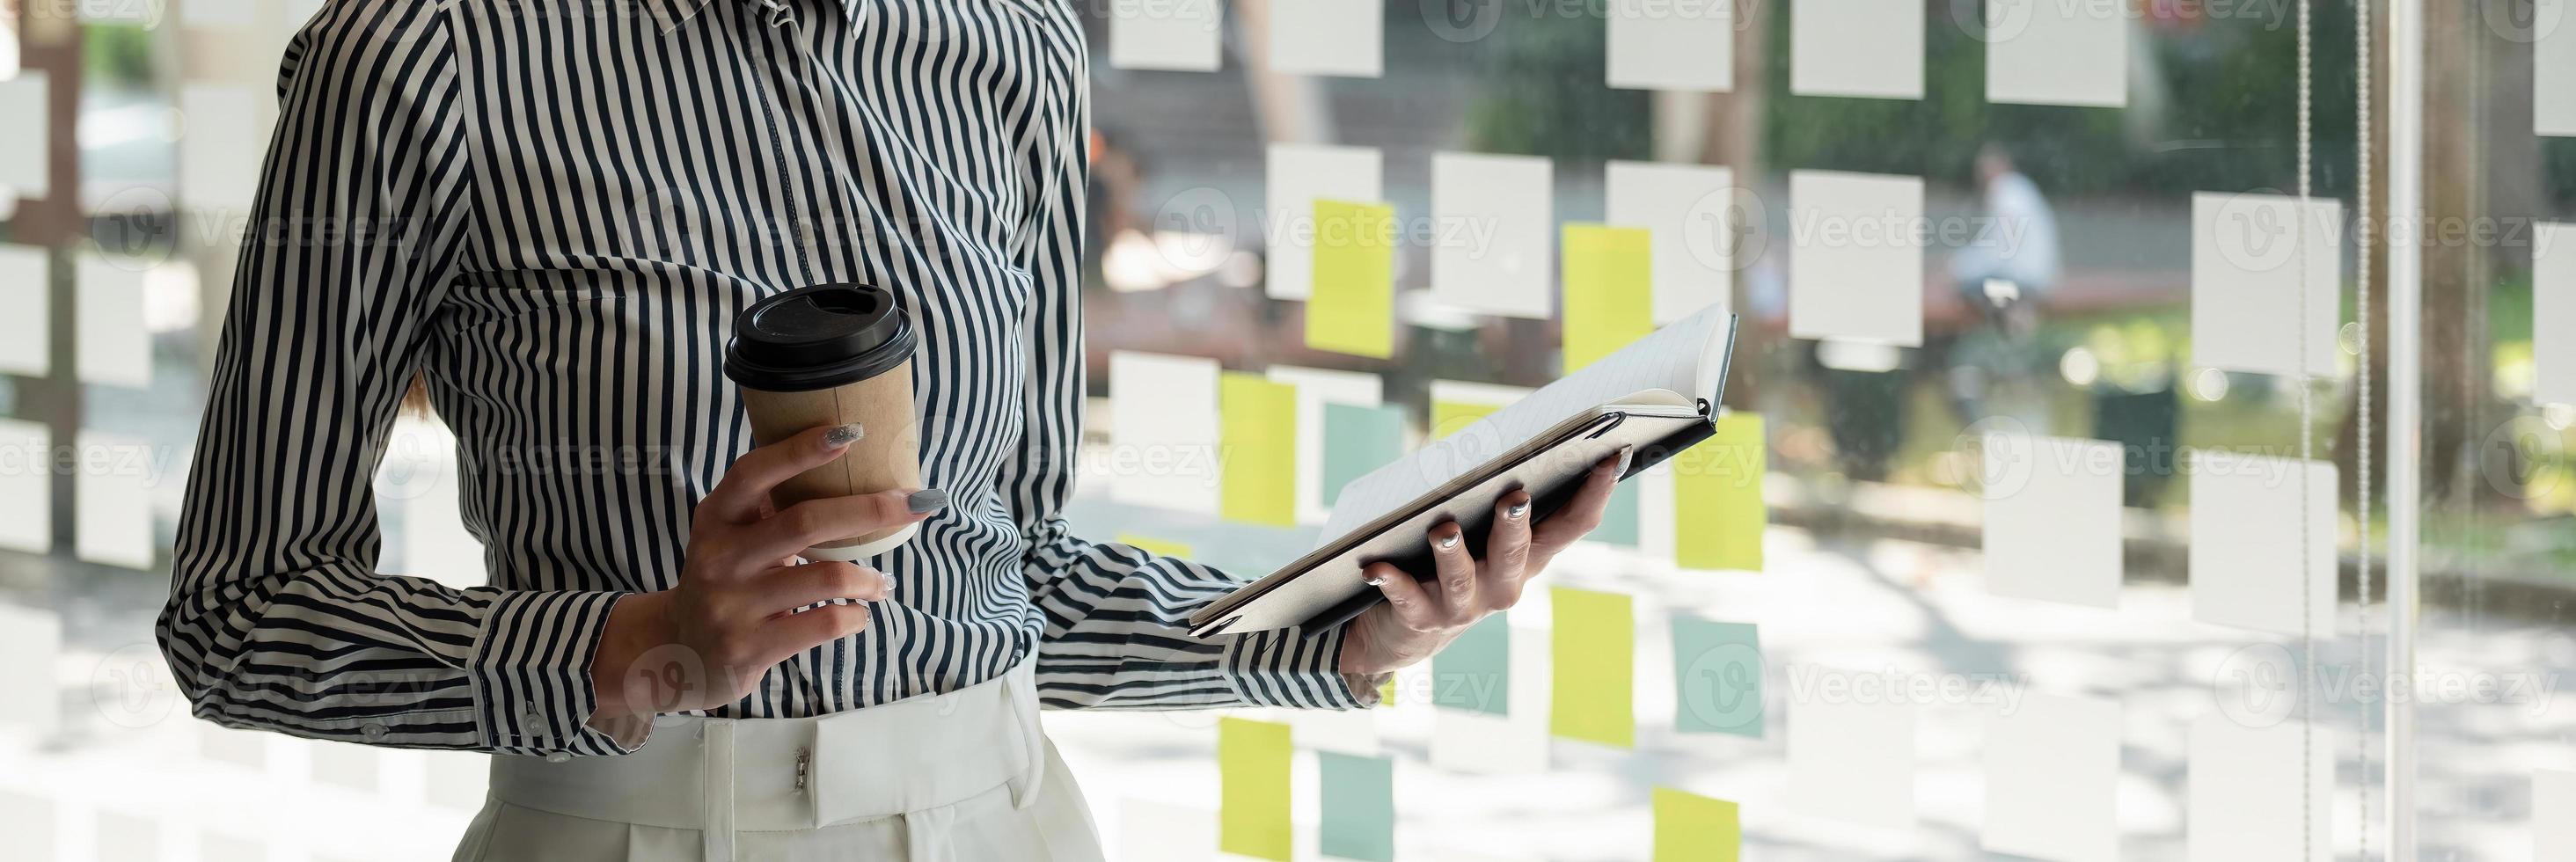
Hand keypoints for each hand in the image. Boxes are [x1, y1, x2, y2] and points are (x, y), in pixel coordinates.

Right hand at [589, 424, 935, 724]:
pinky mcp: (750, 647)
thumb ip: (772, 508)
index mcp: (716, 518)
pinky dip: (857, 615)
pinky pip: (825, 622)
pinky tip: (860, 613)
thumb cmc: (727, 580)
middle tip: (917, 504)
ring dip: (870, 577)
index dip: (799, 450)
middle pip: (805, 521)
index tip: (849, 432)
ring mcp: (732, 605)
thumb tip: (851, 462)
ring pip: (826, 576)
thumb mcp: (733, 537)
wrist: (680, 652)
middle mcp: (719, 557)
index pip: (754, 473)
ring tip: (884, 582)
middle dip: (872, 509)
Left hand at [1338, 448, 1630, 678]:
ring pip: (1462, 577)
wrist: (1405, 632)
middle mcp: (1503, 585)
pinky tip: (1375, 565)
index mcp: (1527, 558)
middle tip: (1515, 495)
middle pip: (1517, 553)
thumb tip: (1505, 443)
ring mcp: (1464, 606)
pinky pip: (1408, 599)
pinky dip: (1392, 580)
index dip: (1595, 494)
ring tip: (1442, 527)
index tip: (1611, 457)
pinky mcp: (1422, 619)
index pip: (1572, 526)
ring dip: (1452, 550)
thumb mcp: (1482, 533)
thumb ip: (1493, 497)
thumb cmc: (1449, 563)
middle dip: (1516, 525)